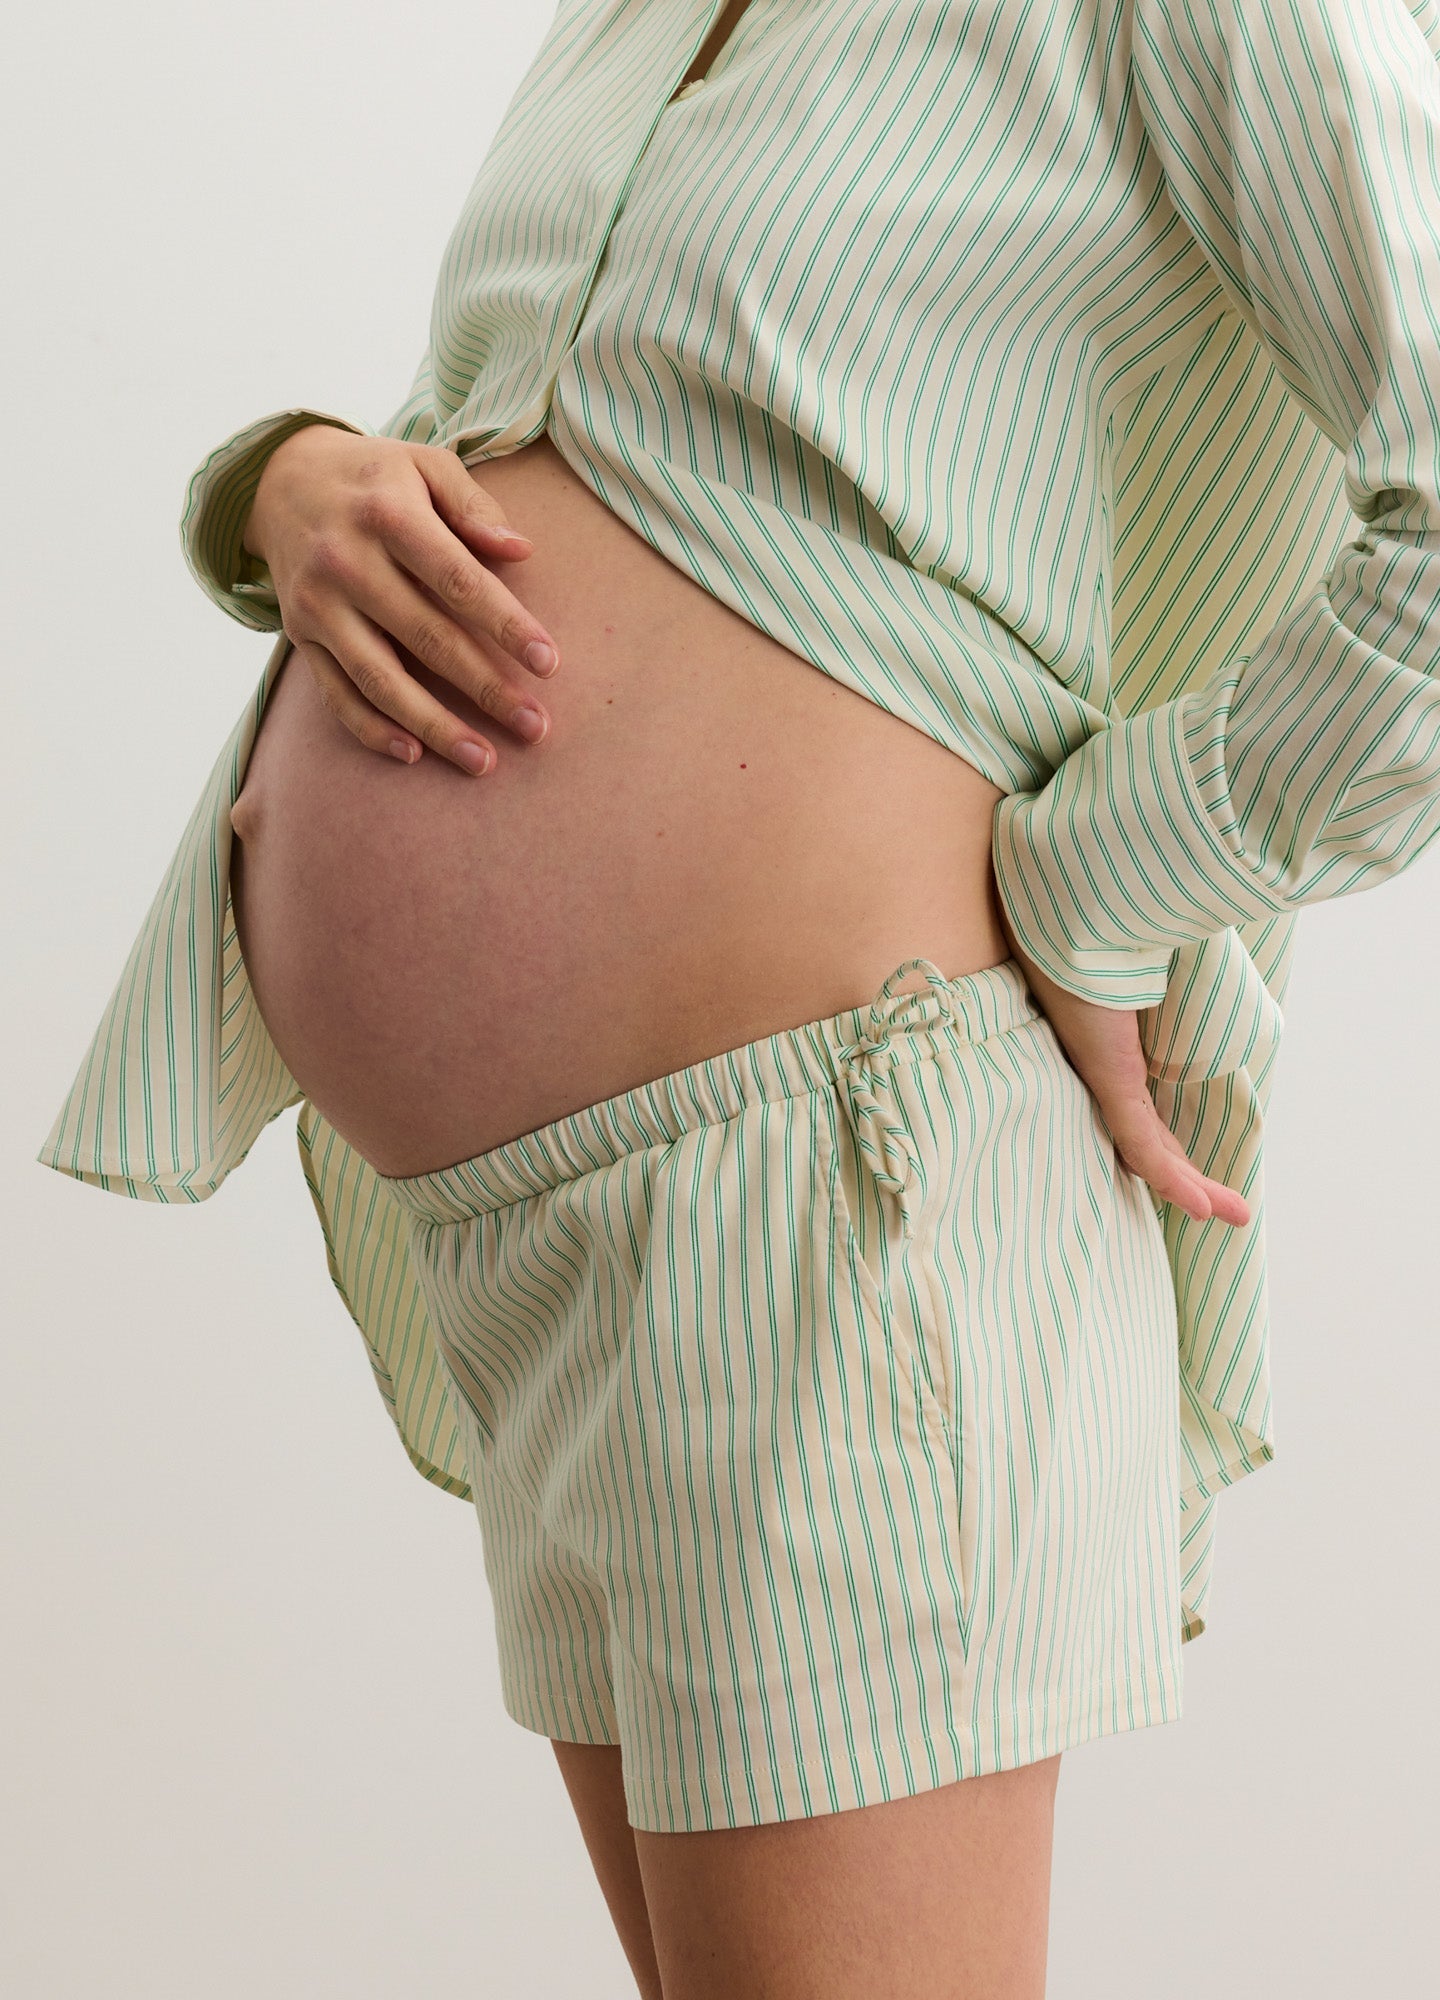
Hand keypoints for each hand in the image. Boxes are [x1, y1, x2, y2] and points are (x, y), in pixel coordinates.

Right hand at [243, 425, 561, 772]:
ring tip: (483, 761)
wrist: (278, 480)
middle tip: (535, 727)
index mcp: (390, 516)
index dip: (505, 625)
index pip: (458, 580)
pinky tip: (413, 755)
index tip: (548, 663)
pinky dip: (372, 729)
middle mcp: (348, 562)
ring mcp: (318, 605)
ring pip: (381, 679)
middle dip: (486, 689)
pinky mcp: (300, 636)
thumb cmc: (375, 478)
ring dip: (434, 726)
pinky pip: (336, 694)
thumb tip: (521, 552)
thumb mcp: (424, 465)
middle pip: (427, 639)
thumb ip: (474, 507)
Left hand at [997, 912, 1250, 1227]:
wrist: (1076, 902)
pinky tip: (1200, 1206)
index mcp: (1109, 1044)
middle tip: (1230, 1209)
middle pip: (1146, 1137)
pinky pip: (1140, 1139)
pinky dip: (1171, 1175)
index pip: (1142, 1107)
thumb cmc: (1106, 917)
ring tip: (1234, 1216)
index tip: (1197, 1164)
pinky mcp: (1107, 1077)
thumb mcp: (1151, 953)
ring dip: (1192, 1188)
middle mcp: (1102, 1066)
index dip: (1173, 1142)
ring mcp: (1102, 1075)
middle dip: (1186, 1176)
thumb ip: (1172, 964)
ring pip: (1147, 1150)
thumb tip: (1200, 941)